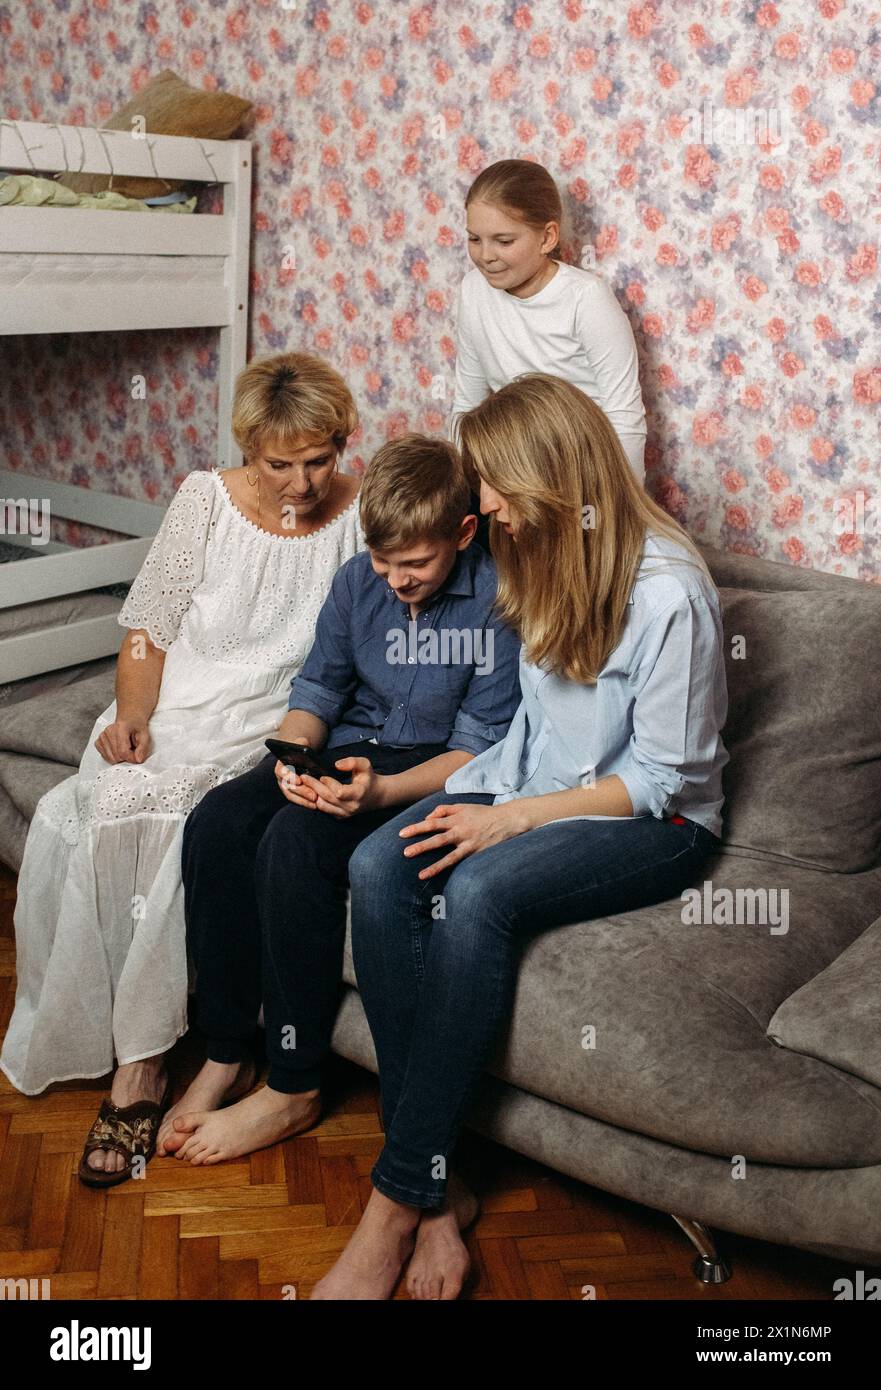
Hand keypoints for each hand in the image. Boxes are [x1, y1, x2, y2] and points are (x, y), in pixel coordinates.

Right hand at [94, 718, 152, 763]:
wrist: (129, 719)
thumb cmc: (136, 726)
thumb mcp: (145, 735)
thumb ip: (143, 748)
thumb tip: (138, 759)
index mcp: (120, 728)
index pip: (123, 752)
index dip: (131, 758)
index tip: (137, 757)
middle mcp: (108, 731)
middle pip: (116, 756)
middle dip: (126, 757)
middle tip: (132, 749)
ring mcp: (102, 737)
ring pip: (111, 758)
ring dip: (120, 757)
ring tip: (125, 748)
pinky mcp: (98, 742)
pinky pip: (105, 757)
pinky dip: (113, 756)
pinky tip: (118, 748)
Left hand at [276, 756, 383, 817]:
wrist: (376, 796)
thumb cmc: (368, 778)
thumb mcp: (365, 765)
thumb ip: (352, 762)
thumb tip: (336, 765)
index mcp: (358, 794)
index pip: (339, 792)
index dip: (329, 784)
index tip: (322, 775)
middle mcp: (351, 807)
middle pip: (327, 798)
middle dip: (314, 787)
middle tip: (303, 777)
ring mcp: (345, 814)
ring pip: (322, 806)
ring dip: (312, 795)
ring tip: (303, 784)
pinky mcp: (340, 816)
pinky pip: (324, 810)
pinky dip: (316, 801)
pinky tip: (310, 791)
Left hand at [398, 801, 525, 878]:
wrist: (508, 820)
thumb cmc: (484, 814)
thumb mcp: (464, 806)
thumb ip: (445, 809)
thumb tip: (428, 818)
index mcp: (456, 816)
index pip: (432, 821)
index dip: (417, 827)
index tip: (402, 834)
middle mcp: (459, 827)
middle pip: (435, 832)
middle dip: (418, 841)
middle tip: (404, 851)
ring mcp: (467, 839)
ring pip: (444, 848)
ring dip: (429, 858)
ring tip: (417, 870)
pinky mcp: (474, 850)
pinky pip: (457, 860)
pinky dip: (444, 867)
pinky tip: (433, 874)